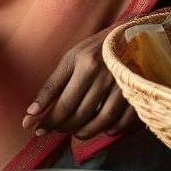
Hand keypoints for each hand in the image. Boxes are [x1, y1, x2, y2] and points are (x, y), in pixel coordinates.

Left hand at [23, 30, 138, 139]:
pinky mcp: (137, 92)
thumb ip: (52, 85)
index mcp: (86, 65)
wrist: (128, 37)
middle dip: (64, 126)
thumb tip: (33, 110)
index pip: (64, 101)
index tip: (37, 129)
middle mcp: (104, 76)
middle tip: (54, 130)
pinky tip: (103, 130)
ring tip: (75, 133)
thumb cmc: (94, 48)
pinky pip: (125, 118)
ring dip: (87, 131)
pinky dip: (113, 128)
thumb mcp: (70, 59)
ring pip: (103, 118)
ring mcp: (122, 85)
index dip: (50, 119)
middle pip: (82, 112)